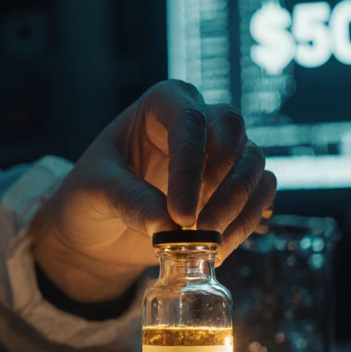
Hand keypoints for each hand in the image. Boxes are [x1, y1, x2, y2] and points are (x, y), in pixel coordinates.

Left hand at [30, 80, 275, 303]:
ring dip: (238, 207)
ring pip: (253, 163)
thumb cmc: (90, 196)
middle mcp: (198, 116)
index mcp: (162, 103)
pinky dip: (246, 222)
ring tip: (207, 244)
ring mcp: (221, 149)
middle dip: (222, 183)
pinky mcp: (234, 184)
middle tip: (199, 229)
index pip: (188, 122)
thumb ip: (127, 200)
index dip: (190, 169)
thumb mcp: (93, 192)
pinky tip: (218, 247)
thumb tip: (166, 224)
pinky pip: (260, 194)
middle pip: (233, 131)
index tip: (181, 216)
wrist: (100, 228)